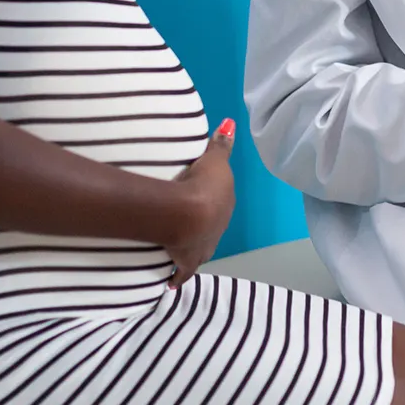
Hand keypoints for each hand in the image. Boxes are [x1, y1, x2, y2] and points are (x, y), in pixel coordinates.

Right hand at [166, 119, 237, 287]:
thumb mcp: (214, 159)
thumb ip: (222, 144)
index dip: (211, 196)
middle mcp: (219, 227)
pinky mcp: (188, 260)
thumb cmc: (202, 183)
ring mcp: (205, 245)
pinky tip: (172, 281)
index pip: (220, 200)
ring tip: (181, 244)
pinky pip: (183, 270)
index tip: (201, 194)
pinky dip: (178, 275)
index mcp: (225, 203)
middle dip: (205, 222)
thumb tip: (231, 124)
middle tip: (190, 218)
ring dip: (193, 245)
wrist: (189, 214)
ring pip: (201, 246)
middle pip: (212, 223)